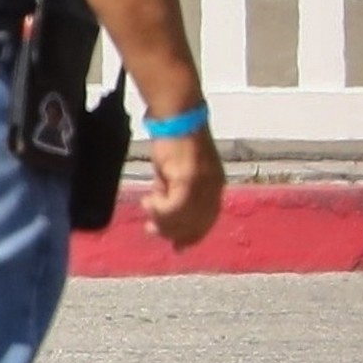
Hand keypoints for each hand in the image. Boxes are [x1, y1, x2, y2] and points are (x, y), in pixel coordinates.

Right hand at [143, 128, 224, 248]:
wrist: (177, 116)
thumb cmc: (174, 138)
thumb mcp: (174, 169)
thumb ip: (172, 187)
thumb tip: (160, 203)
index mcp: (215, 186)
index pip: (207, 220)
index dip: (192, 235)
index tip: (177, 246)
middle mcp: (214, 189)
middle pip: (196, 224)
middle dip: (174, 232)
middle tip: (152, 232)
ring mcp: (203, 185)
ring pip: (184, 218)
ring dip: (162, 220)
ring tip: (146, 210)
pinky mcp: (188, 180)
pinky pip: (173, 207)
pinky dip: (158, 209)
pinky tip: (147, 202)